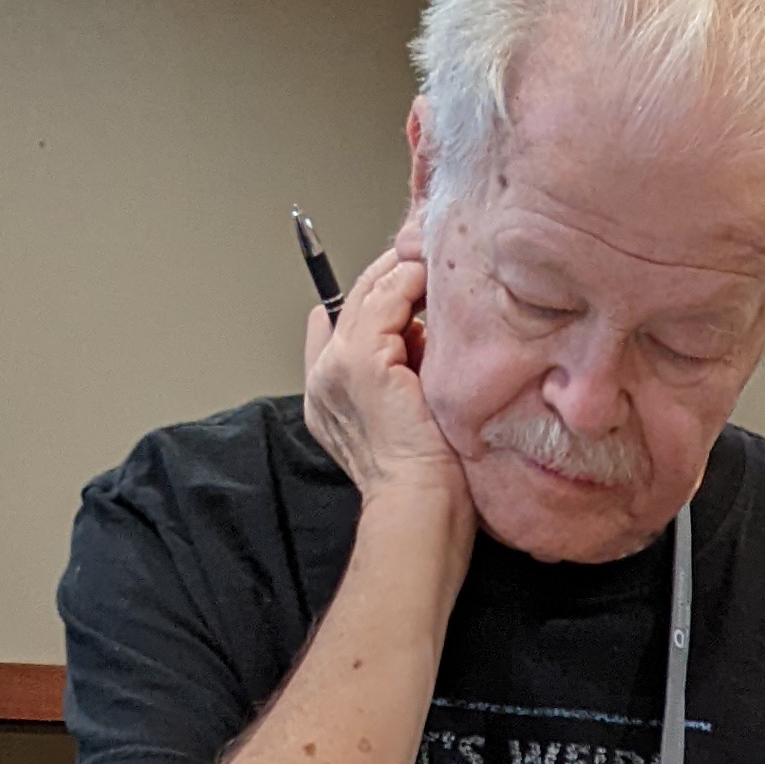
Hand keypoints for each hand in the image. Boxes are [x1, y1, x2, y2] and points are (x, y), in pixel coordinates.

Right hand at [302, 250, 470, 553]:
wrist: (420, 507)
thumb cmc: (429, 480)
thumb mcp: (416, 416)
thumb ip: (408, 374)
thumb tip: (424, 332)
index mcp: (330, 396)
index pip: (330, 327)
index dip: (371, 299)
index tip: (408, 282)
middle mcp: (325, 377)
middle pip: (353, 301)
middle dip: (392, 275)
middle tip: (430, 256)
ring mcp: (338, 366)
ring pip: (368, 293)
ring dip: (406, 273)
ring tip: (439, 265)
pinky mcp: (361, 361)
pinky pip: (385, 298)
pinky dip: (411, 283)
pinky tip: (435, 282)